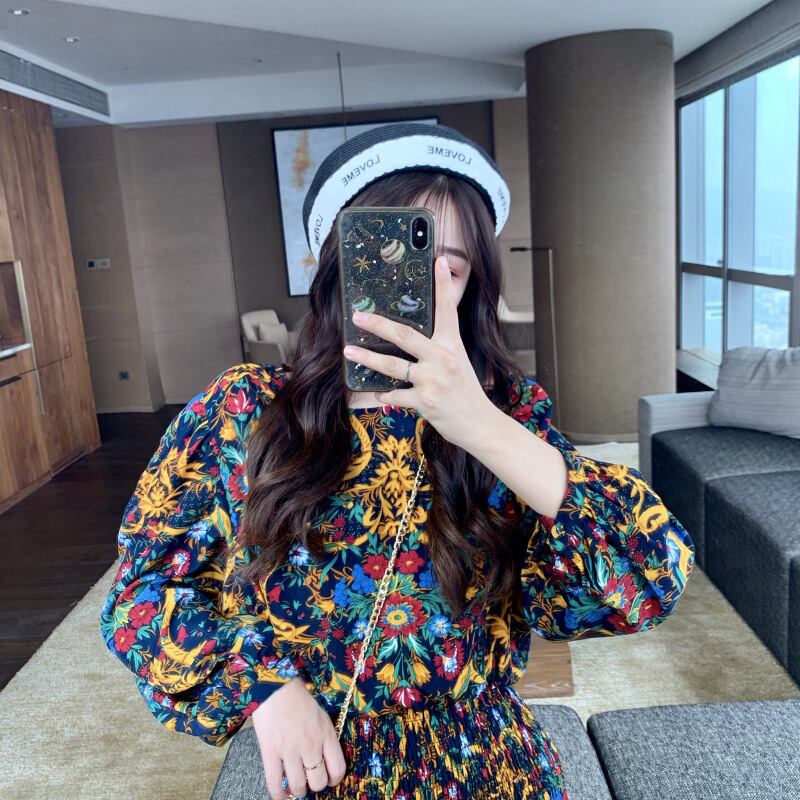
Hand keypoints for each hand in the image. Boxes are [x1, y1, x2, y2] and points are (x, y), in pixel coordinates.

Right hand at [251, 675, 346, 798]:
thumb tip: (324, 758)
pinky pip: (275, 783)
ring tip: (296, 786)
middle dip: (315, 785)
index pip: (338, 769)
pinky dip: (278, 795)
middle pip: (318, 782)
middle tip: (309, 780)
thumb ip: (325, 737)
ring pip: (299, 786)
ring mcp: (290, 750)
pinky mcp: (271, 752)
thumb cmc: (299, 698)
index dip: (333, 779)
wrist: (275, 686)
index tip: (328, 779)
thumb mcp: (321, 716)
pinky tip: (280, 796)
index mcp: (326, 734)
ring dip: (298, 790)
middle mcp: (311, 745)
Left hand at [343, 256, 492, 446]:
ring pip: (393, 365)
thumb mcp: (458, 364)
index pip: (447, 310)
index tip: (437, 261)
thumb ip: (438, 351)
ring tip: (349, 350)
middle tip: (358, 315)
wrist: (480, 424)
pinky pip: (394, 393)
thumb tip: (410, 341)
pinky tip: (376, 391)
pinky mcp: (424, 400)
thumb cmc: (466, 393)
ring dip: (367, 358)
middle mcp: (442, 359)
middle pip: (405, 335)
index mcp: (453, 346)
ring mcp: (432, 380)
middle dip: (378, 324)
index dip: (443, 284)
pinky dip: (383, 393)